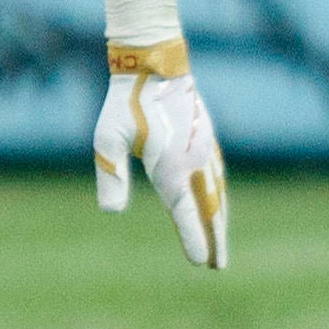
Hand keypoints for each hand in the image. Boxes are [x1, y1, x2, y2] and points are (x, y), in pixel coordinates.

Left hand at [93, 42, 229, 270]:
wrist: (155, 62)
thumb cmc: (126, 102)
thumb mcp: (107, 137)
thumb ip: (111, 174)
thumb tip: (111, 212)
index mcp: (171, 165)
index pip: (186, 211)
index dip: (195, 238)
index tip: (202, 262)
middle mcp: (194, 160)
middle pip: (209, 208)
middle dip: (214, 238)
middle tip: (218, 266)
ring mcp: (205, 148)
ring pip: (217, 193)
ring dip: (220, 220)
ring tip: (220, 245)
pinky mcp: (207, 138)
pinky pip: (217, 176)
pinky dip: (220, 197)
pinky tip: (218, 205)